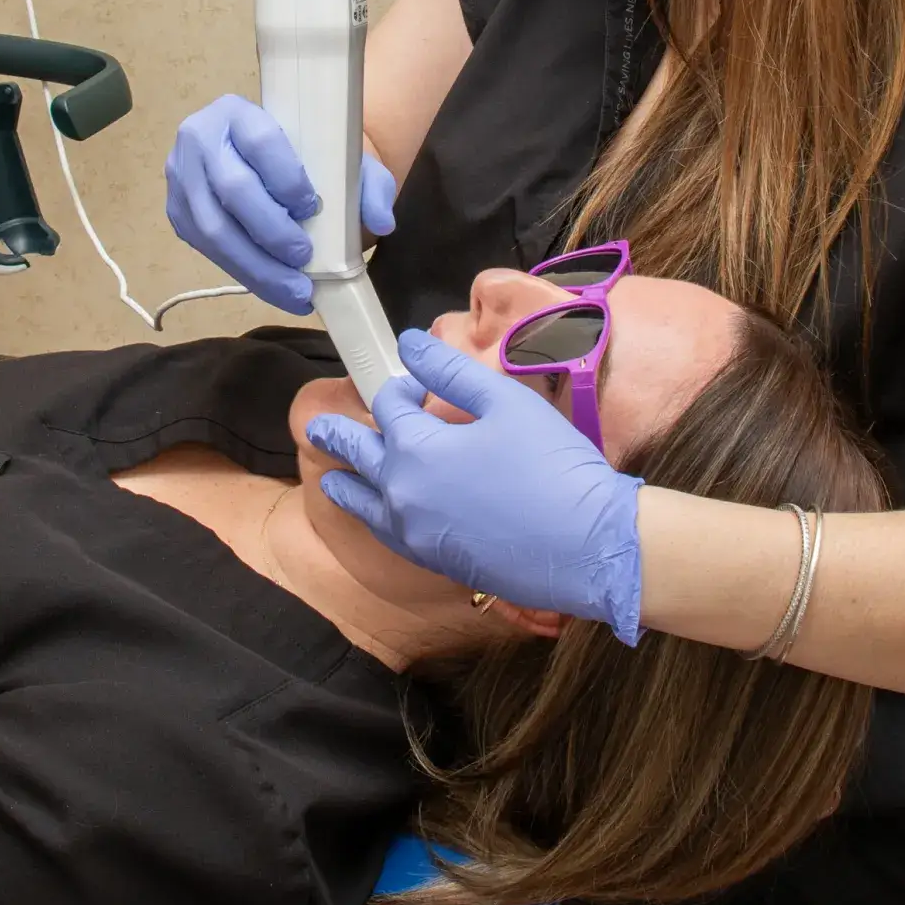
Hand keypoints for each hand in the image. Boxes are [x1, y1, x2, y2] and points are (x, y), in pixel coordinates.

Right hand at [165, 95, 396, 313]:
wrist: (270, 157)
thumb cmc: (308, 155)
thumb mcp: (344, 159)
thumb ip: (369, 185)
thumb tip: (381, 222)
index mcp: (238, 112)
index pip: (261, 141)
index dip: (286, 178)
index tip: (313, 208)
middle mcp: (199, 138)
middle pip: (233, 189)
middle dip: (272, 232)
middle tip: (306, 257)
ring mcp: (182, 177)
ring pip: (213, 228)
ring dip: (256, 266)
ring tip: (295, 290)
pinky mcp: (177, 212)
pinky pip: (205, 249)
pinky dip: (242, 272)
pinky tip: (273, 287)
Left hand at [306, 330, 644, 643]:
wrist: (587, 547)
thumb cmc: (551, 465)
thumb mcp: (505, 402)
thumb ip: (450, 371)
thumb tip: (408, 343)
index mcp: (416, 450)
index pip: (390, 407)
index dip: (400, 386)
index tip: (415, 380)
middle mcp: (403, 495)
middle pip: (360, 457)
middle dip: (340, 436)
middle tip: (318, 427)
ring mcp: (416, 534)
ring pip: (367, 504)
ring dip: (348, 484)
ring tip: (330, 479)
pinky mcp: (436, 561)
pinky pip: (390, 534)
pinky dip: (375, 518)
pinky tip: (381, 517)